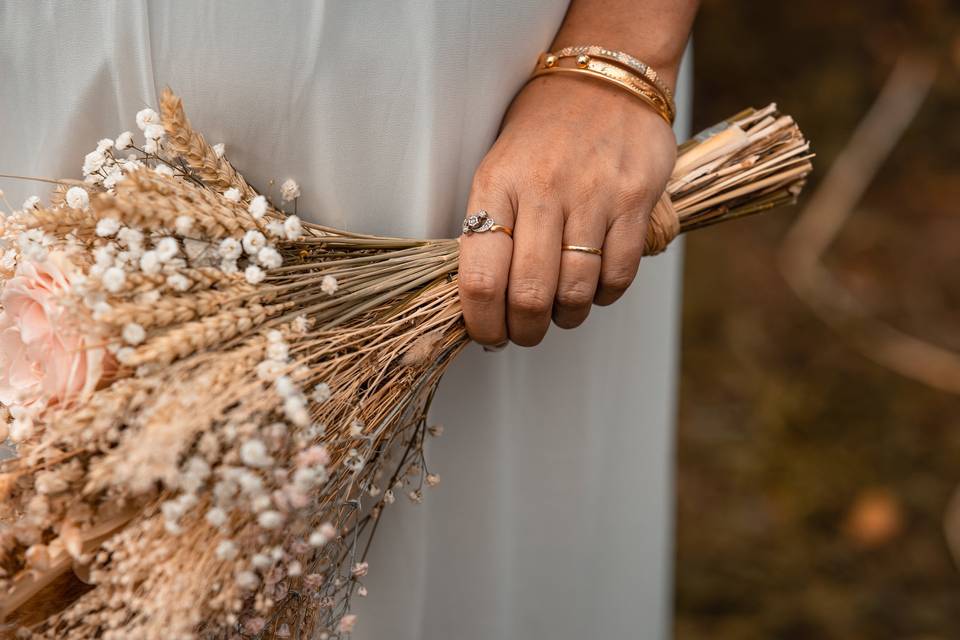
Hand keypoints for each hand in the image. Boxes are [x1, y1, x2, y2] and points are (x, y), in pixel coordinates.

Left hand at [458, 73, 676, 345]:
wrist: (602, 79)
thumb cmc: (541, 134)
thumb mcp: (498, 169)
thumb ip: (491, 227)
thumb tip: (484, 301)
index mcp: (496, 186)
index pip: (480, 276)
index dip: (483, 322)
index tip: (489, 335)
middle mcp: (542, 191)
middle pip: (531, 294)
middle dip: (526, 330)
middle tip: (526, 332)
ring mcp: (593, 195)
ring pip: (577, 290)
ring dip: (567, 315)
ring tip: (561, 309)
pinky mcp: (635, 199)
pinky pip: (619, 274)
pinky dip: (605, 295)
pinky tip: (595, 286)